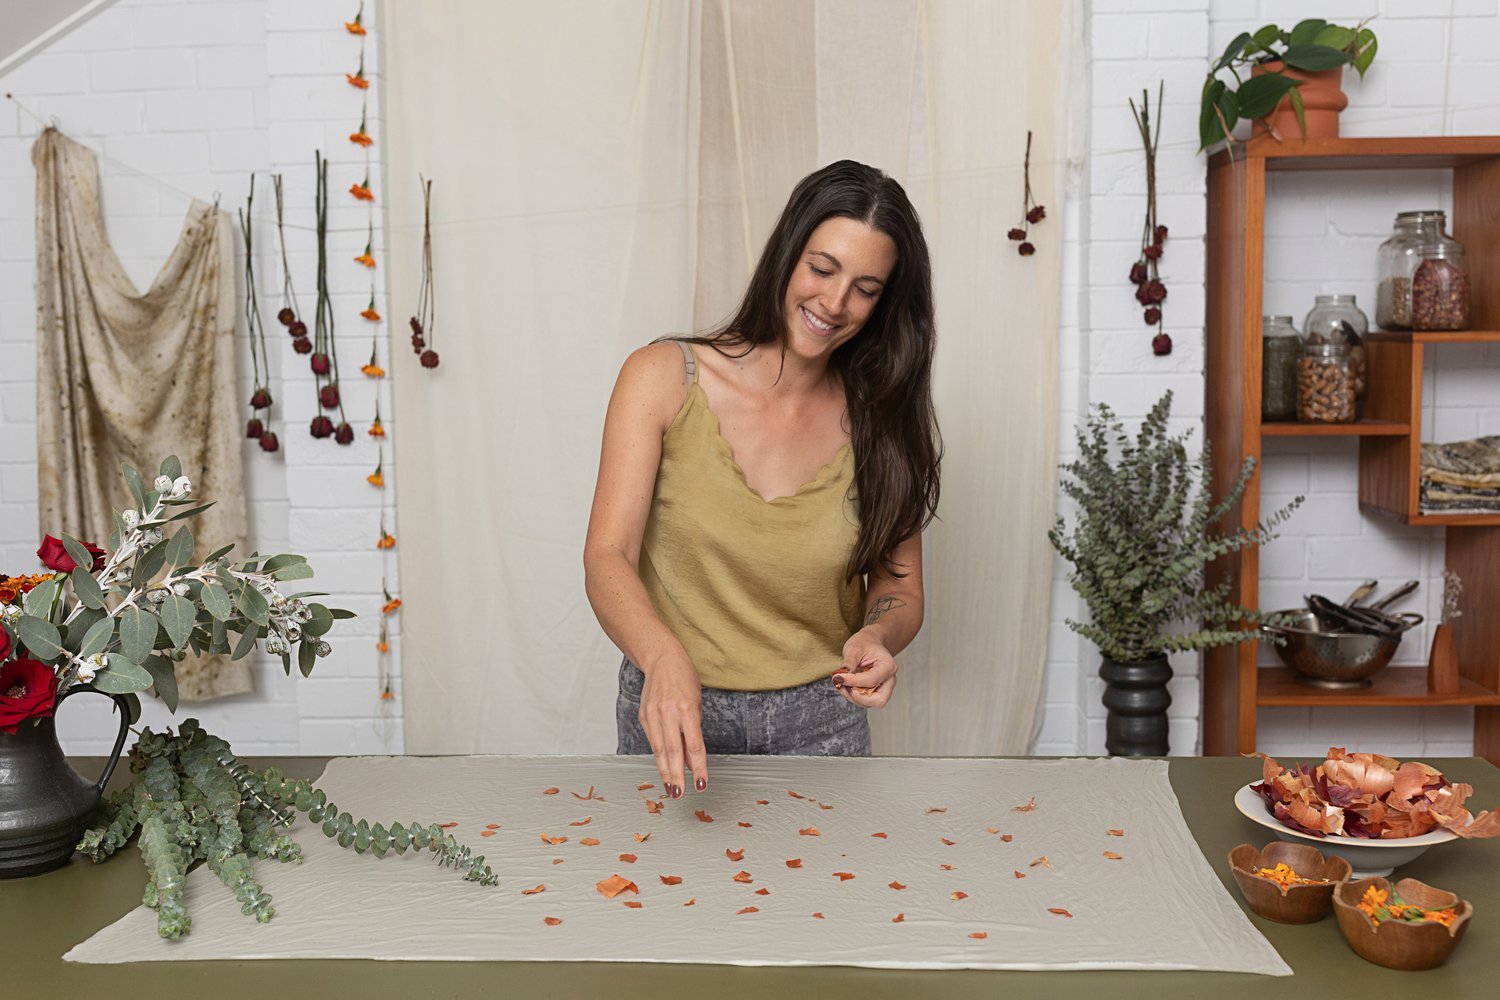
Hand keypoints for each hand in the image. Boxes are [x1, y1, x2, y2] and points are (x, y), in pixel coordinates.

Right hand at [638, 655, 707, 796]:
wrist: (661, 659)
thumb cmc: (684, 678)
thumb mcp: (696, 702)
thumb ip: (694, 731)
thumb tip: (692, 759)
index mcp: (686, 709)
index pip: (694, 745)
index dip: (698, 767)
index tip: (701, 783)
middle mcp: (668, 713)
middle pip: (673, 751)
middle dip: (676, 775)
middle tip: (679, 794)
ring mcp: (653, 715)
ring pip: (659, 750)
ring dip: (665, 771)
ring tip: (670, 789)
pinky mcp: (644, 716)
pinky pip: (653, 740)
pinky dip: (659, 756)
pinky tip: (663, 769)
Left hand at [833, 629, 897, 707]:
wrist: (870, 643)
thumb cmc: (864, 643)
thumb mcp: (854, 648)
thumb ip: (849, 663)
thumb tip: (841, 677)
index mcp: (888, 666)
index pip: (871, 680)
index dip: (853, 681)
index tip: (837, 678)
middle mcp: (889, 680)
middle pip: (879, 700)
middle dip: (858, 697)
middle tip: (843, 686)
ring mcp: (883, 687)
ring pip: (870, 703)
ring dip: (852, 697)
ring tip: (840, 683)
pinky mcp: (875, 692)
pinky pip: (865, 701)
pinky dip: (852, 696)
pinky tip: (844, 685)